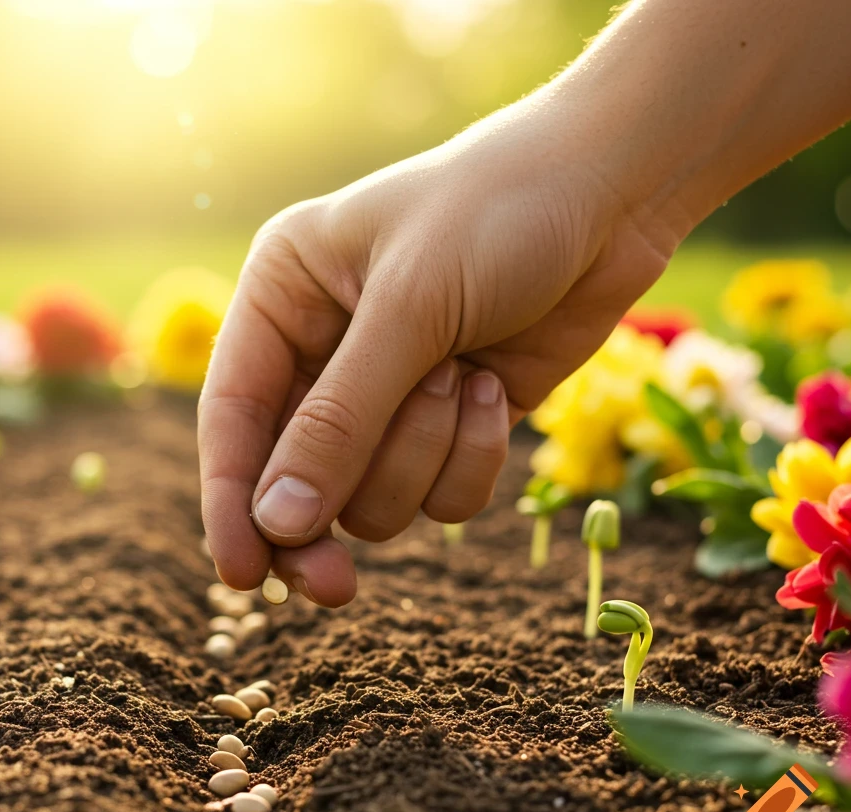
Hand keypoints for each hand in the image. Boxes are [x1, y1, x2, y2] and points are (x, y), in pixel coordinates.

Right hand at [198, 105, 677, 606]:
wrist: (618, 187)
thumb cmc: (499, 212)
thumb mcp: (411, 307)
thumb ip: (340, 419)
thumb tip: (277, 524)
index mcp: (282, 299)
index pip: (233, 415)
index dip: (232, 499)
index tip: (243, 574)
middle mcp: (323, 352)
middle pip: (294, 477)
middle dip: (327, 516)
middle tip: (336, 586)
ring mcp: (390, 394)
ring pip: (371, 496)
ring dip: (422, 456)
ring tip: (465, 380)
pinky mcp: (452, 424)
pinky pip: (441, 496)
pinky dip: (472, 458)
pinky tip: (497, 389)